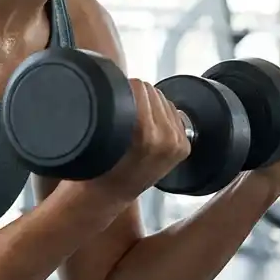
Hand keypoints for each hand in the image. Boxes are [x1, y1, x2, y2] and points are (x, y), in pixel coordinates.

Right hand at [75, 79, 191, 205]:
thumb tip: (122, 84)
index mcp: (145, 133)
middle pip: (153, 92)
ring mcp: (177, 144)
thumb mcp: (99, 133)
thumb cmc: (96, 167)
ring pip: (164, 101)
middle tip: (123, 108)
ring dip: (150, 104)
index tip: (116, 94)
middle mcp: (166, 138)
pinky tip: (148, 125)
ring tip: (134, 119)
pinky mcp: (183, 148)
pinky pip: (173, 114)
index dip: (125, 87)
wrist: (108, 195)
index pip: (140, 88)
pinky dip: (161, 115)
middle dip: (137, 96)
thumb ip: (113, 106)